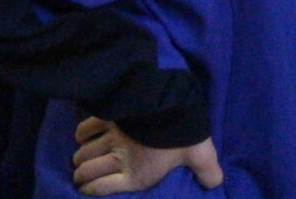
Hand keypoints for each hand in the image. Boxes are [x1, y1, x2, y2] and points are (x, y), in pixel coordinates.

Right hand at [72, 117, 221, 194]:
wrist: (172, 105)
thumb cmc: (184, 136)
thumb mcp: (201, 156)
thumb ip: (207, 173)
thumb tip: (215, 184)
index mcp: (137, 175)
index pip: (101, 189)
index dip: (90, 190)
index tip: (85, 190)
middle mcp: (119, 159)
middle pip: (87, 172)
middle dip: (81, 175)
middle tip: (81, 176)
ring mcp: (112, 139)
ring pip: (84, 154)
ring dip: (80, 158)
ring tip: (80, 160)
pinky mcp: (109, 119)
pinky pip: (85, 129)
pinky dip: (81, 134)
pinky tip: (82, 137)